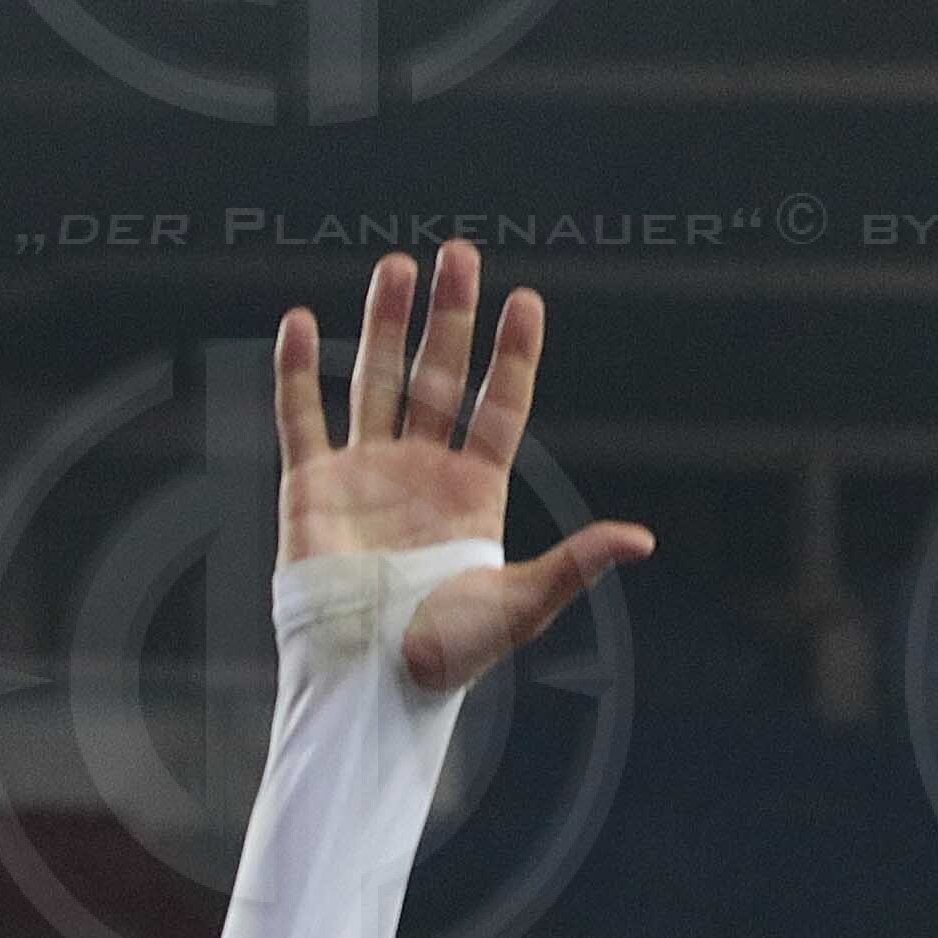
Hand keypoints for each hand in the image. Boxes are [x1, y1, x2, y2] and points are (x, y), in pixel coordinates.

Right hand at [272, 244, 651, 696]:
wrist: (366, 682)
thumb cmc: (443, 655)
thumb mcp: (520, 605)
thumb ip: (574, 563)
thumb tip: (640, 541)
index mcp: (472, 491)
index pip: (498, 405)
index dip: (512, 355)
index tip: (525, 302)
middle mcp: (419, 471)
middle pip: (438, 376)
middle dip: (449, 315)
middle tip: (458, 255)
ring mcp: (364, 474)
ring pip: (376, 382)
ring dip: (384, 324)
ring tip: (395, 266)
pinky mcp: (312, 490)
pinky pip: (302, 420)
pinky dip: (297, 373)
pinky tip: (299, 324)